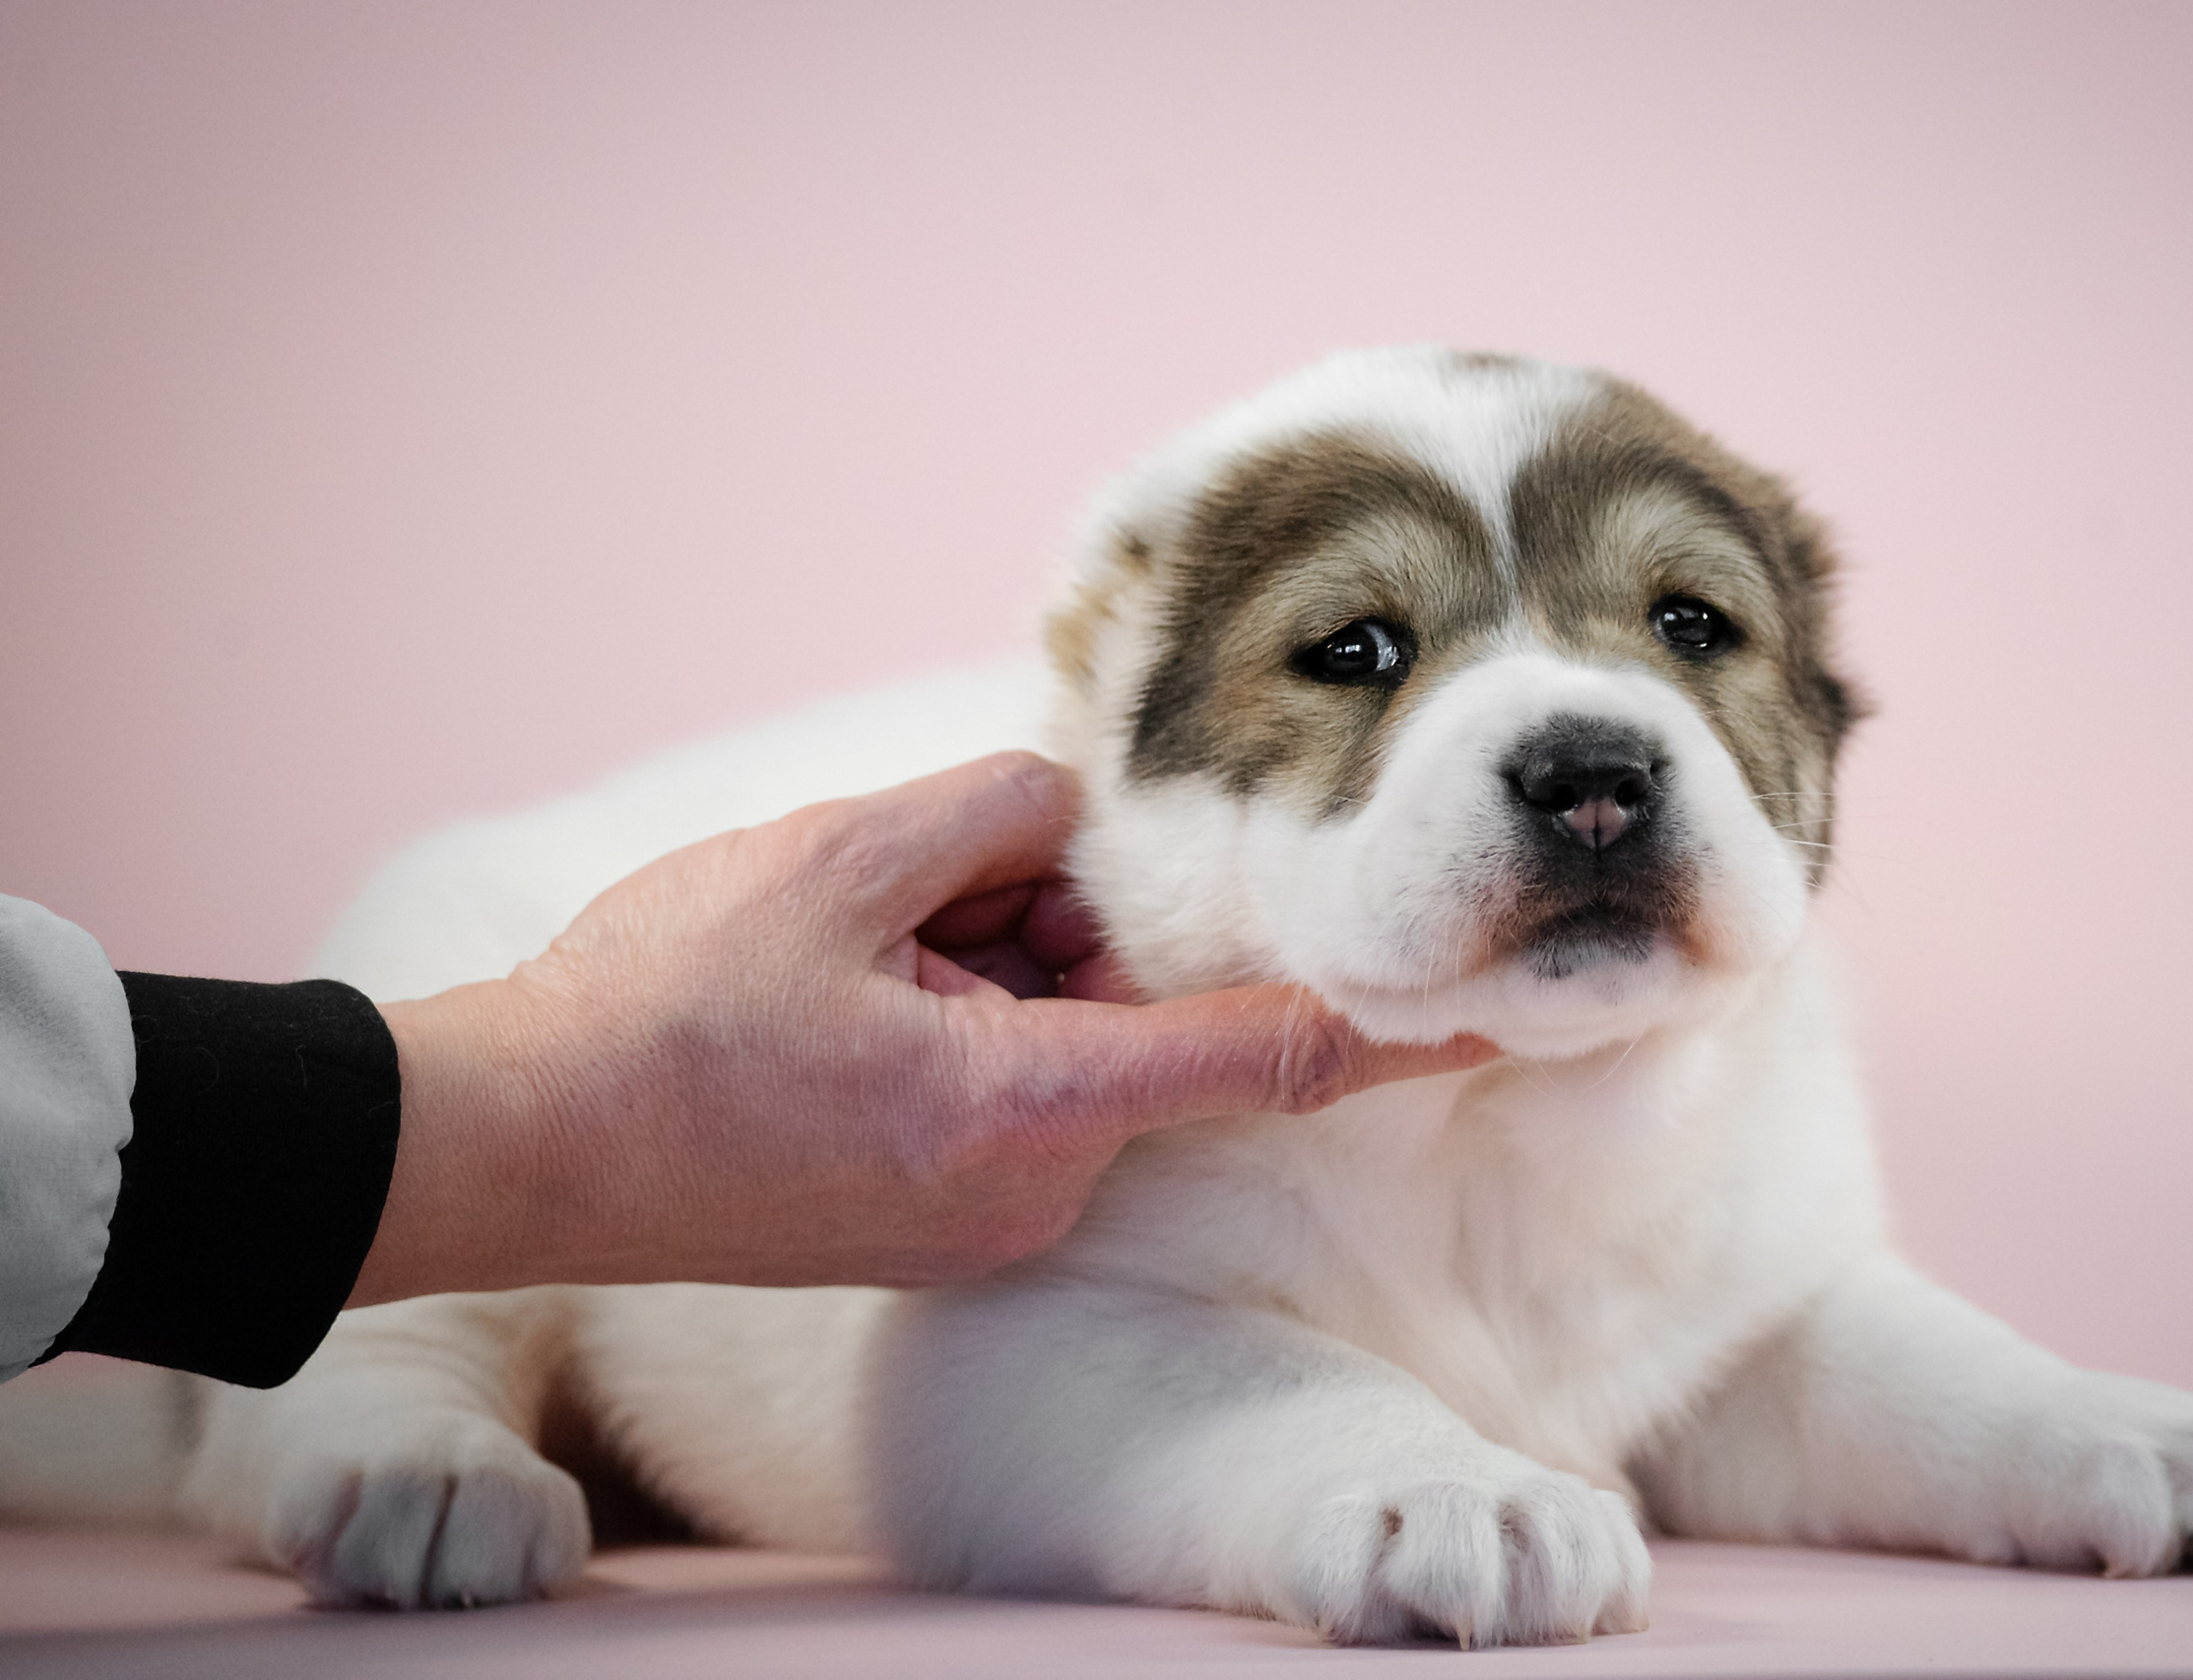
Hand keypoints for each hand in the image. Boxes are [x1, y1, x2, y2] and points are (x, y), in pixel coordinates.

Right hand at [351, 753, 1492, 1303]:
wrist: (523, 1150)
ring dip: (984, 970)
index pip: (1267, 1061)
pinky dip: (955, 1025)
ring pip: (1057, 1045)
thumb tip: (1063, 812)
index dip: (1401, 1033)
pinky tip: (836, 1005)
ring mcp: (985, 1225)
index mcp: (1026, 1108)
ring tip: (839, 959)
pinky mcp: (940, 1227)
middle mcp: (1031, 1192)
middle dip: (1043, 927)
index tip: (1510, 1014)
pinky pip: (1006, 1093)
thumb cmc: (661, 1013)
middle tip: (906, 895)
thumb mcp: (830, 859)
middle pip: (1121, 1014)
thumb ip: (990, 812)